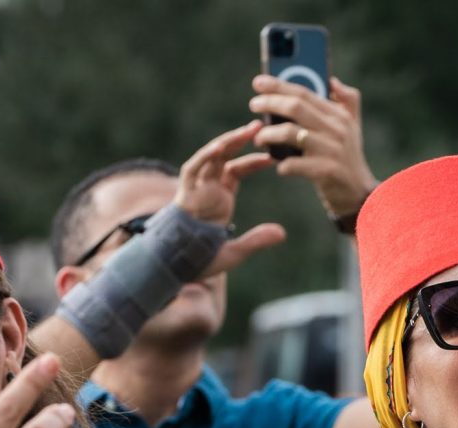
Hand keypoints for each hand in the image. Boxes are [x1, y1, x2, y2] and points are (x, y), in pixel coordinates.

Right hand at [174, 120, 286, 277]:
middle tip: (262, 127)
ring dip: (228, 142)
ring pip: (211, 157)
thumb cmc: (202, 261)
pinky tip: (220, 147)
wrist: (174, 270)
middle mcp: (207, 188)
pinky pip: (192, 169)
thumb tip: (282, 233)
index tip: (273, 156)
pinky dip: (205, 157)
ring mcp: (196, 189)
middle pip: (225, 157)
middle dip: (241, 140)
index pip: (237, 170)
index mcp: (220, 197)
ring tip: (248, 130)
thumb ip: (256, 241)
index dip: (254, 161)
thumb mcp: (236, 252)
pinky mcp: (185, 194)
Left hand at [249, 74, 378, 217]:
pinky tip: (279, 166)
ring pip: (290, 133)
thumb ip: (348, 101)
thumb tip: (333, 81)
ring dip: (269, 134)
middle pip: (295, 107)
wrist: (359, 194)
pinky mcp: (326, 171)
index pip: (304, 93)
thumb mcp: (354, 126)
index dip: (279, 85)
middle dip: (270, 103)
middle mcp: (336, 129)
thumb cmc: (349, 158)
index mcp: (339, 115)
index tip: (258, 82)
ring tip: (259, 138)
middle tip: (253, 104)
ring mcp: (331, 150)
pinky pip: (295, 164)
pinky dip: (282, 164)